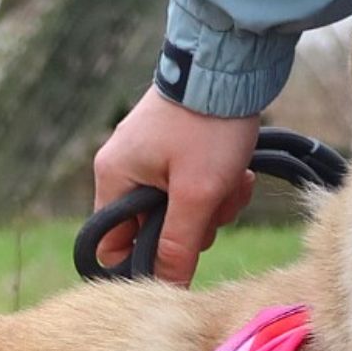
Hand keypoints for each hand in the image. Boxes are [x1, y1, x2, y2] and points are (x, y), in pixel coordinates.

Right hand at [93, 89, 259, 286]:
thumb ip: (178, 248)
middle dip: (193, 227)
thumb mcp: (196, 194)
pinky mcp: (176, 145)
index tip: (178, 261)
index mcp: (114, 178)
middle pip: (154, 229)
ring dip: (212, 206)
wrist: (233, 60)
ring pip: (180, 209)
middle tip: (217, 206)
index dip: (144, 261)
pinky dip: (217, 185)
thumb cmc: (207, 125)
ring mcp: (151, 155)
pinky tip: (238, 170)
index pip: (113, 245)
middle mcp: (124, 166)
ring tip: (234, 181)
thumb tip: (167, 290)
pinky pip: (193, 185)